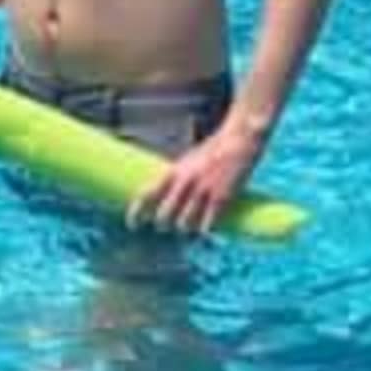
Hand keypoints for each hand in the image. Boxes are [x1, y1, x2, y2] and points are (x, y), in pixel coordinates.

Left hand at [130, 118, 266, 235]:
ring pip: (183, 225)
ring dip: (184, 230)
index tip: (132, 225)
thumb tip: (161, 198)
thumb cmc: (212, 150)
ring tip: (188, 228)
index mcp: (173, 171)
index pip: (146, 195)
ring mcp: (203, 191)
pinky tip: (205, 230)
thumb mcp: (187, 161)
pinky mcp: (221, 198)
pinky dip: (203, 231)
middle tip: (167, 227)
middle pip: (163, 217)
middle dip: (163, 226)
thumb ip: (175, 178)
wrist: (238, 139)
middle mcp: (185, 182)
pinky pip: (206, 226)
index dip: (136, 214)